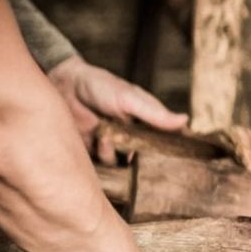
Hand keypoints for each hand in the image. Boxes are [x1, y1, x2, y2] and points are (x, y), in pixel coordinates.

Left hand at [48, 55, 187, 161]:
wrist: (64, 86)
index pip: (168, 140)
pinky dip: (105, 154)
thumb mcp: (131, 99)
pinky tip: (99, 139)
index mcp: (148, 121)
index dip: (174, 149)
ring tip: (107, 136)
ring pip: (127, 164)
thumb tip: (185, 120)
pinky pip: (108, 165)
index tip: (180, 156)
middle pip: (150, 157)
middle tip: (137, 151)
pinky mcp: (98, 153)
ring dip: (118, 152)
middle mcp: (135, 136)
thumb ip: (156, 114)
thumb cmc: (100, 87)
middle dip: (145, 157)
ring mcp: (117, 145)